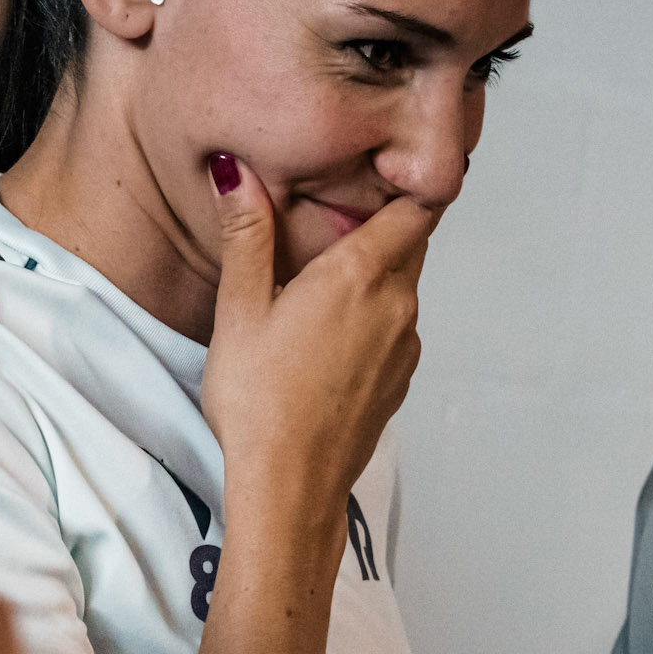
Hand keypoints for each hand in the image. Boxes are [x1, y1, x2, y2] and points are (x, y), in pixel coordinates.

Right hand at [201, 158, 430, 512]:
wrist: (290, 488)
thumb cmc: (259, 400)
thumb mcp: (240, 309)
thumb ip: (247, 235)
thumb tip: (236, 172)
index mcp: (361, 276)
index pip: (416, 206)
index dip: (409, 181)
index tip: (388, 165)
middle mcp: (397, 306)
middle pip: (408, 244)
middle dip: (380, 225)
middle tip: (335, 214)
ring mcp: (404, 347)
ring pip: (400, 289)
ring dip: (371, 276)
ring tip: (317, 281)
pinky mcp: (398, 381)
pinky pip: (393, 330)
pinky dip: (369, 319)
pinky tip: (324, 337)